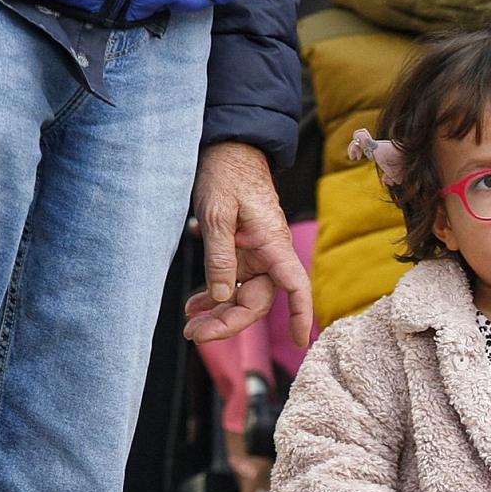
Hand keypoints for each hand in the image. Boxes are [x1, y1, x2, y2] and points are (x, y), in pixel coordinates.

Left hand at [186, 142, 313, 347]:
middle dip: (227, 322)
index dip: (299, 315)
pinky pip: (232, 282)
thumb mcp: (217, 214)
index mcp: (274, 244)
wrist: (228, 150)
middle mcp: (269, 254)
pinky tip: (196, 306)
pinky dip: (215, 295)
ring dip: (217, 313)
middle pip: (256, 301)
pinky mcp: (241, 252)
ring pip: (241, 296)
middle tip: (195, 333)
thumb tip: (223, 296)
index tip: (299, 341)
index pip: (296, 287)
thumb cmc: (228, 174)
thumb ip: (220, 257)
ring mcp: (255, 255)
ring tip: (191, 324)